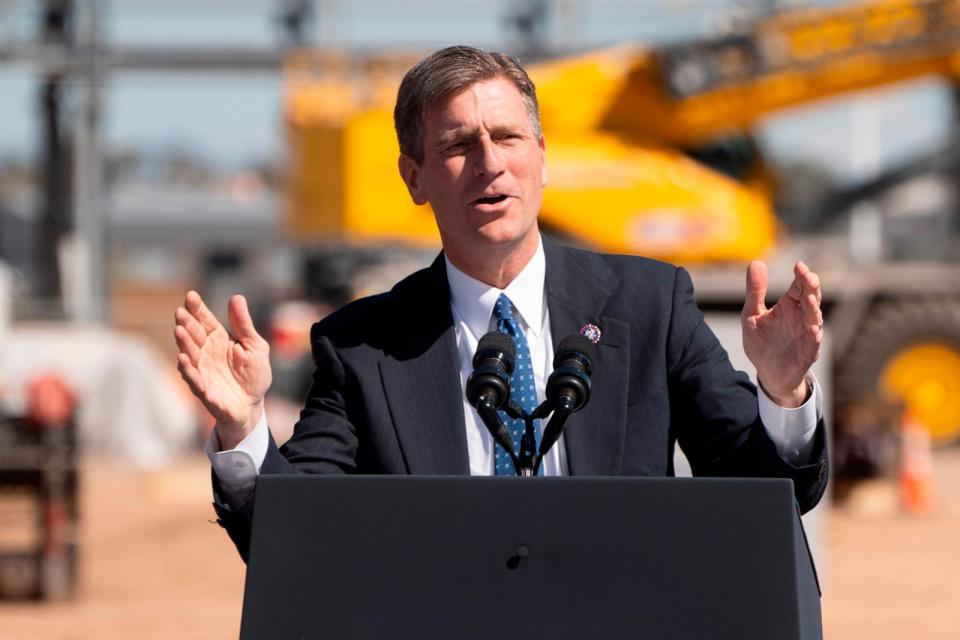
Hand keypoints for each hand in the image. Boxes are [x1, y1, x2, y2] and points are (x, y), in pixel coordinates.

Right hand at [174, 291, 271, 448]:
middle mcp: (206, 353)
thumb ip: (244, 324)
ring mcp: (203, 371)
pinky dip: (188, 370)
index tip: (190, 295)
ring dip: (183, 343)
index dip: (197, 309)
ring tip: (179, 330)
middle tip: (180, 311)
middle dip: (186, 323)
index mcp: (219, 340)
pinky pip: (194, 379)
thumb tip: (236, 297)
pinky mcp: (204, 390)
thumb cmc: (252, 374)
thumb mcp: (255, 346)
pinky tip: (182, 359)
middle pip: (194, 335)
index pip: (205, 321)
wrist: (253, 404)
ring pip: (190, 354)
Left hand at [741, 260, 822, 407]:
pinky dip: (814, 337)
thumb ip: (755, 292)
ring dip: (814, 309)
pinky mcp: (806, 353)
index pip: (798, 287)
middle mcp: (801, 318)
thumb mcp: (751, 315)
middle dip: (812, 288)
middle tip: (809, 277)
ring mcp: (806, 335)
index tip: (799, 265)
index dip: (801, 276)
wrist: (766, 372)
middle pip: (811, 299)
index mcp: (789, 306)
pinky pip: (813, 344)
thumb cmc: (761, 342)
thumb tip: (756, 262)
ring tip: (810, 299)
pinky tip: (812, 329)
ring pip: (815, 319)